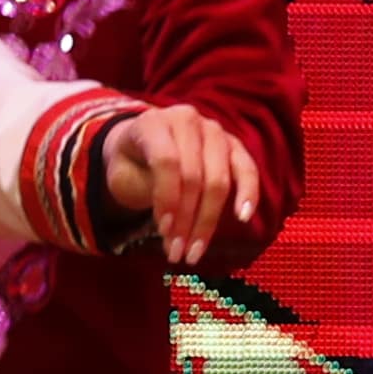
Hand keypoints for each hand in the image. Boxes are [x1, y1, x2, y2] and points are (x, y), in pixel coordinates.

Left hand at [101, 107, 258, 263]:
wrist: (143, 145)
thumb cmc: (132, 164)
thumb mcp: (124, 175)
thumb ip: (148, 191)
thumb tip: (173, 225)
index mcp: (154, 123)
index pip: (167, 162)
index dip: (167, 199)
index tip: (163, 232)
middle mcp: (187, 120)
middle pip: (195, 176)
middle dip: (187, 220)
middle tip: (178, 253)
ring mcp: (214, 131)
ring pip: (219, 180)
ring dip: (208, 221)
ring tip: (195, 251)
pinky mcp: (234, 145)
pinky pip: (247, 170)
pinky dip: (248, 194)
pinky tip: (243, 217)